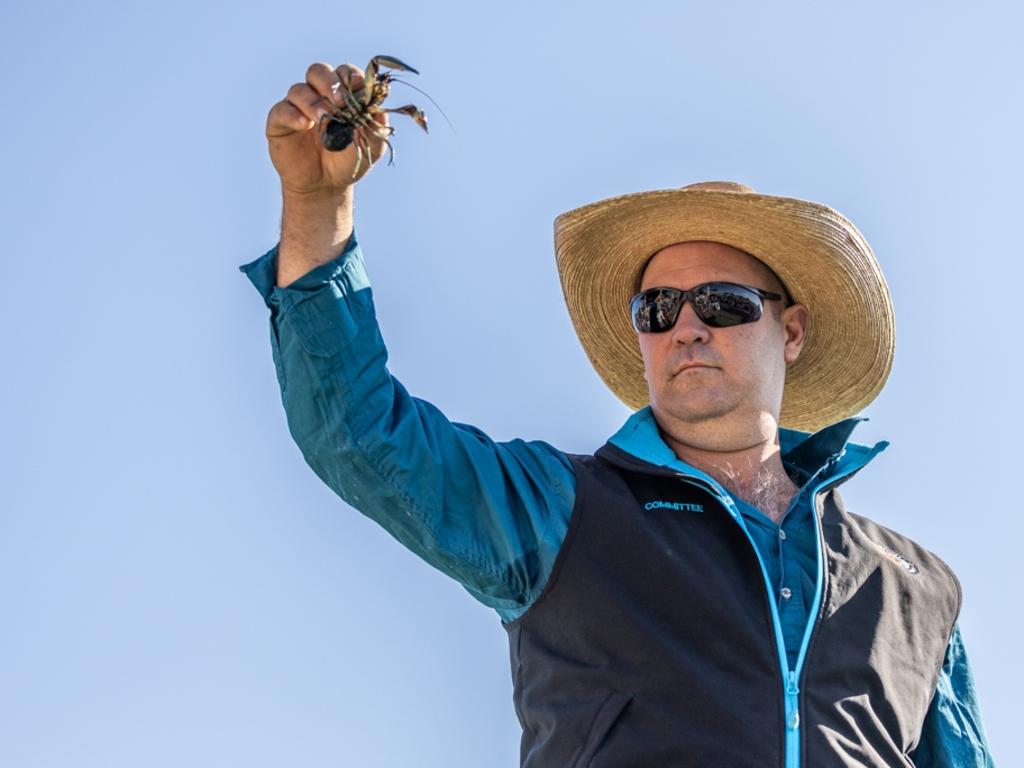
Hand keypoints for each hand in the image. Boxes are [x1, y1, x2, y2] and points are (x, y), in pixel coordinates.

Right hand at [266, 61, 388, 197]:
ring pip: (299, 89)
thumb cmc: (347, 161)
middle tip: (340, 101)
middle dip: (330, 82)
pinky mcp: (279, 121)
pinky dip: (293, 114)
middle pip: (318, 72)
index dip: (349, 74)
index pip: (343, 73)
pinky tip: (305, 124)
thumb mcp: (370, 146)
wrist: (325, 185)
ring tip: (324, 118)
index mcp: (341, 95)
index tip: (357, 83)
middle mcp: (317, 95)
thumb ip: (377, 126)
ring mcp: (297, 106)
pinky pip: (282, 110)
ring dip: (313, 101)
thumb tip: (382, 107)